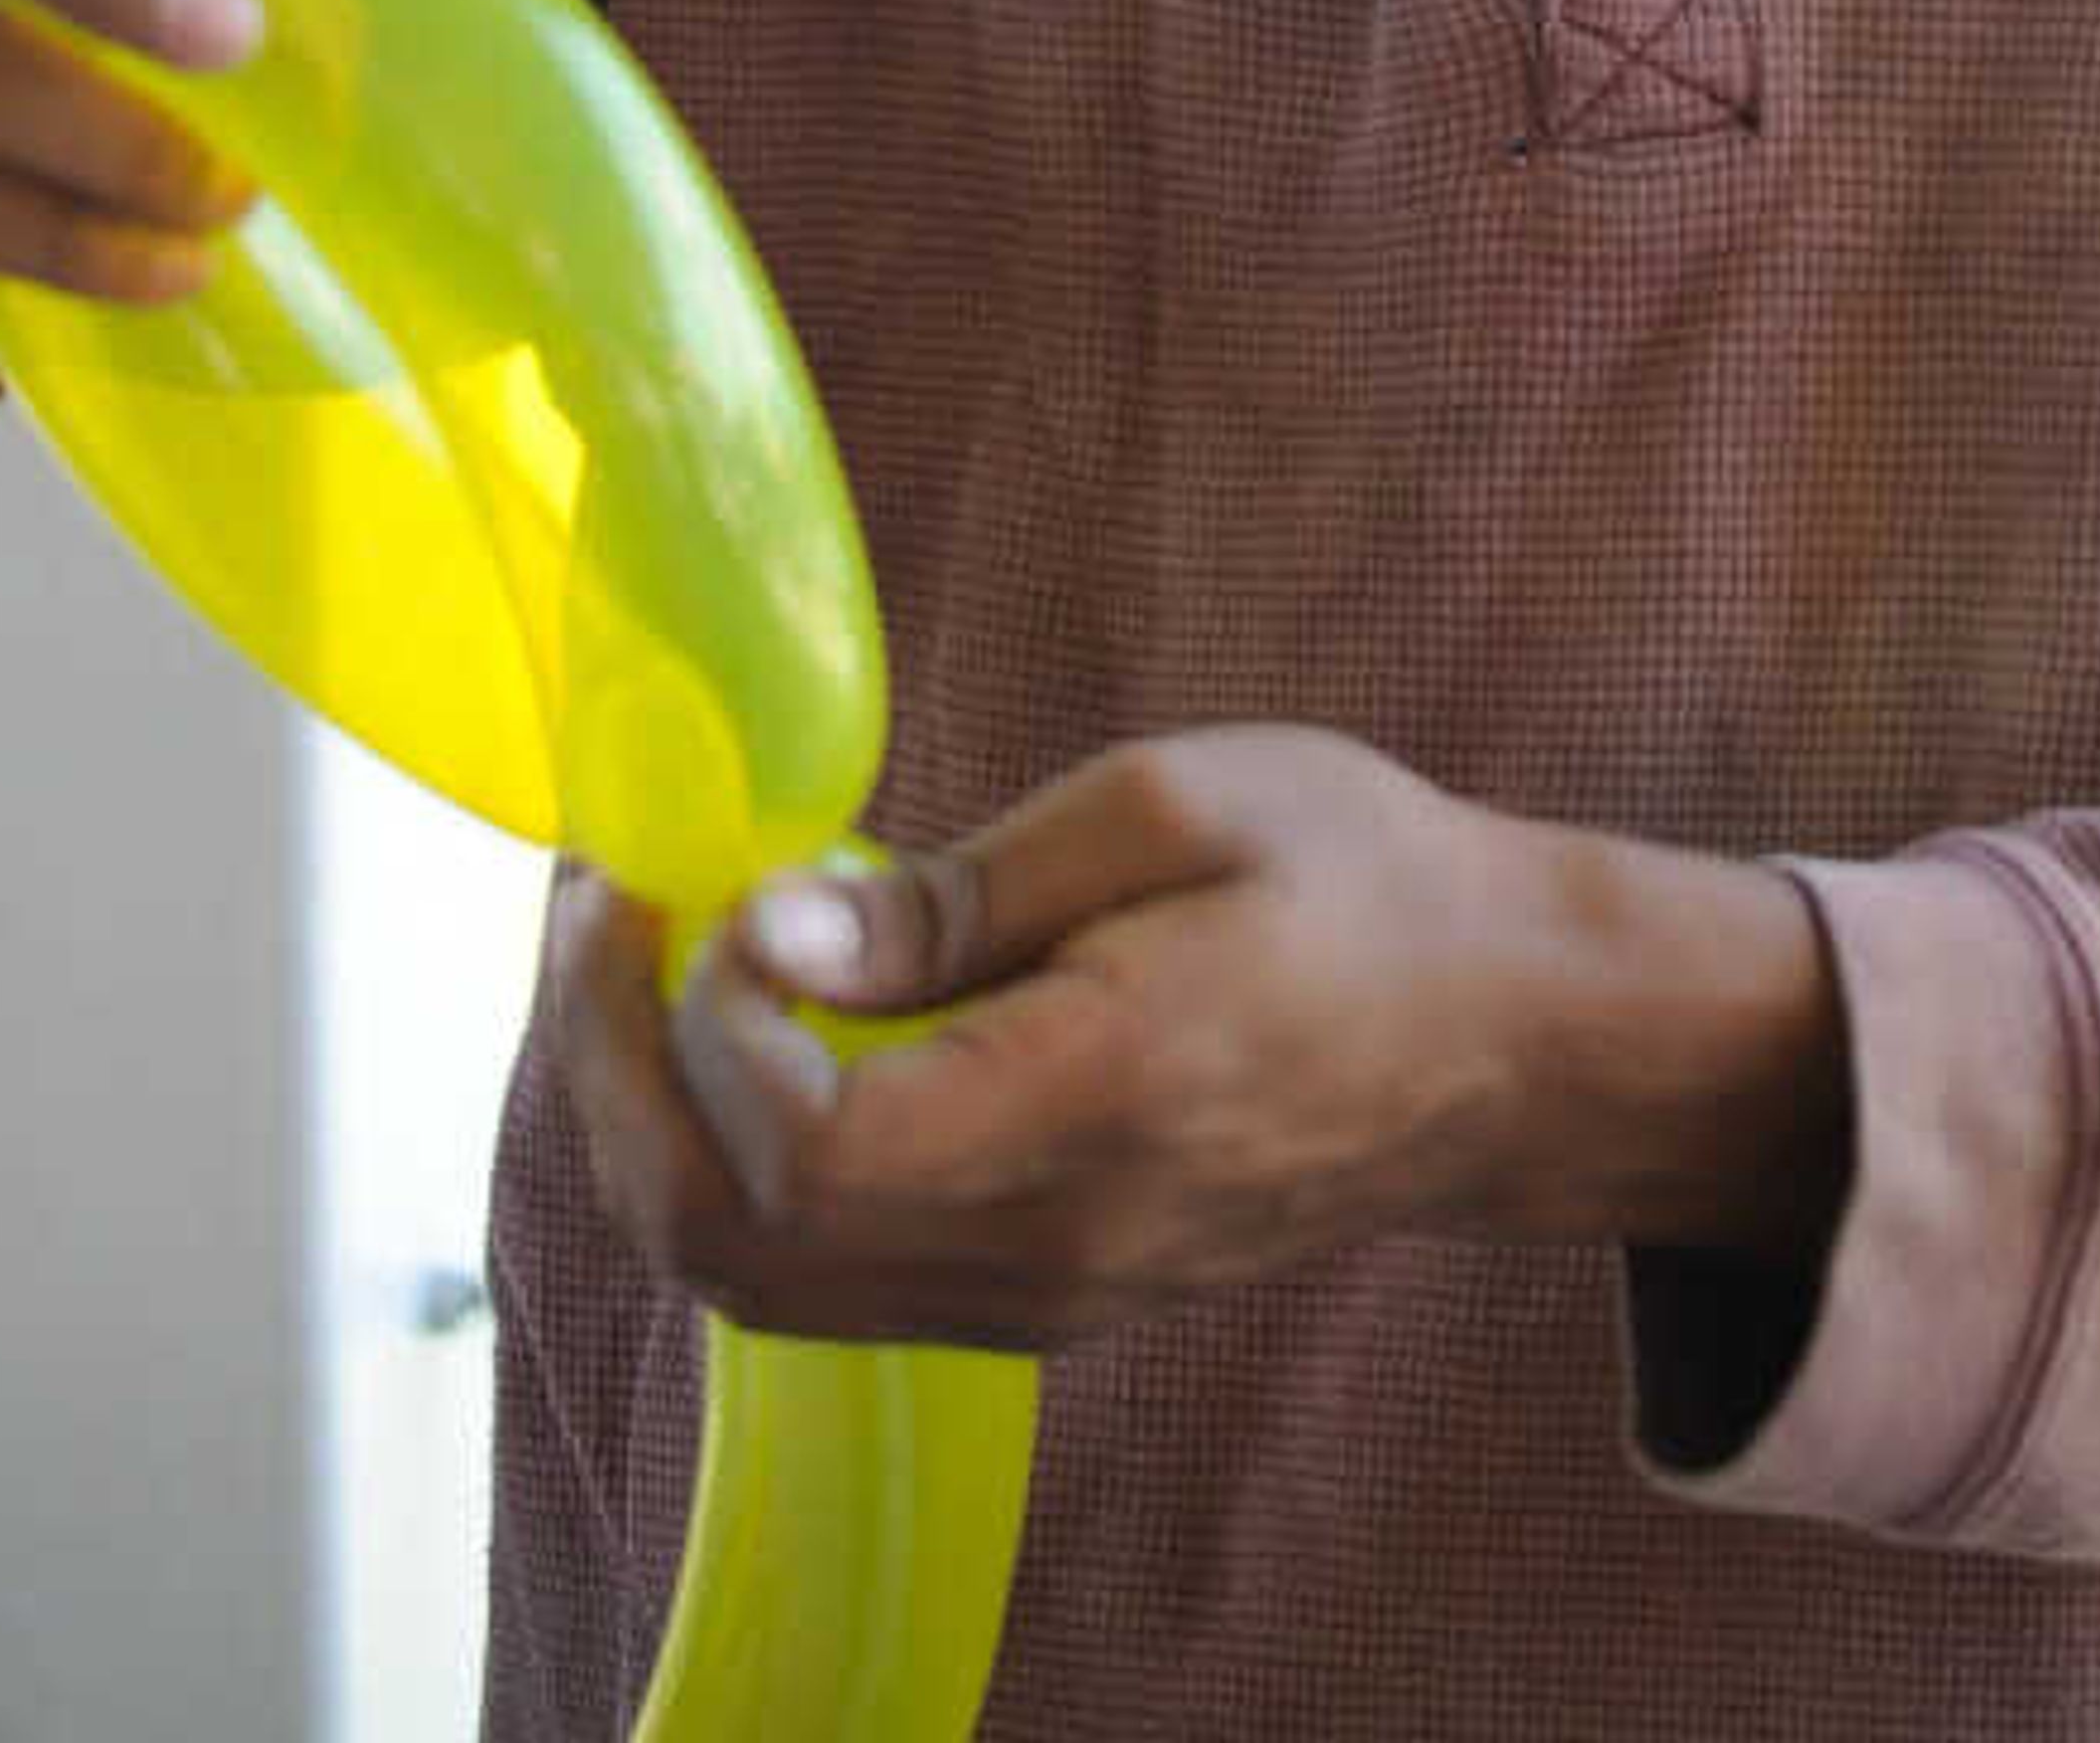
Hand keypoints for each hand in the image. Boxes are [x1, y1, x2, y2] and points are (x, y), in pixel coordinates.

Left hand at [549, 720, 1851, 1355]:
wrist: (1500, 1032)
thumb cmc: (1355, 876)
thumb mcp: (1173, 804)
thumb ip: (961, 893)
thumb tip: (767, 929)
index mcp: (1097, 1100)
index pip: (813, 1150)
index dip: (705, 1029)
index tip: (702, 882)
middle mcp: (1051, 1242)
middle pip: (739, 1246)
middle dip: (616, 1079)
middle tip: (599, 909)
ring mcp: (1041, 1294)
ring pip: (759, 1284)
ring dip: (656, 1129)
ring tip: (638, 960)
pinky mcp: (1035, 1296)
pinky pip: (827, 1280)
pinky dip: (737, 1169)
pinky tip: (746, 1031)